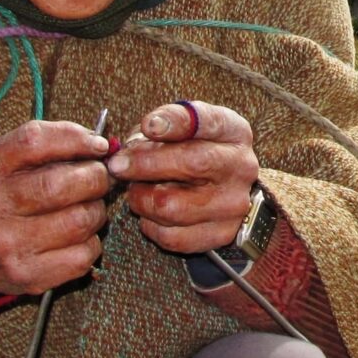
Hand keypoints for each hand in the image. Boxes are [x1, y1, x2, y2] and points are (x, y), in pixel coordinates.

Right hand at [0, 120, 116, 302]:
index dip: (75, 138)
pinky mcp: (28, 276)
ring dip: (96, 211)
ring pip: (80, 219)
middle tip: (97, 180)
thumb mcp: (1, 164)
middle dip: (95, 177)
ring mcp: (9, 245)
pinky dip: (91, 243)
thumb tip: (100, 145)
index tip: (99, 145)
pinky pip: (83, 254)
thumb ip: (44, 145)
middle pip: (61, 184)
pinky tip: (77, 238)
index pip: (34, 141)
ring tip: (86, 209)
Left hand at [107, 101, 259, 254]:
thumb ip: (161, 127)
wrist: (226, 190)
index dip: (176, 122)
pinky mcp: (221, 235)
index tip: (149, 125)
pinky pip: (171, 236)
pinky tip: (150, 212)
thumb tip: (129, 148)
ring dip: (141, 198)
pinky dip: (150, 224)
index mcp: (233, 132)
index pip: (208, 121)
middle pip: (191, 164)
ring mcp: (233, 204)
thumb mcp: (188, 127)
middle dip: (144, 164)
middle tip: (117, 165)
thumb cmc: (197, 151)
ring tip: (137, 189)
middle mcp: (239, 167)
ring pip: (172, 206)